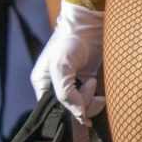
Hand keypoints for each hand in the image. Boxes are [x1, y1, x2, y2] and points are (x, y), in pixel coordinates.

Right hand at [30, 0, 103, 120]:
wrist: (89, 24)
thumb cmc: (69, 40)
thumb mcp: (61, 66)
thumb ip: (65, 93)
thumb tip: (79, 116)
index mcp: (42, 84)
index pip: (51, 111)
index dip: (66, 113)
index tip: (81, 108)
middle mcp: (55, 88)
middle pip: (68, 112)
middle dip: (81, 105)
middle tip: (89, 84)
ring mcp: (72, 87)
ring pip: (81, 108)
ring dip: (91, 101)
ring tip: (93, 81)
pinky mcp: (85, 84)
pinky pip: (90, 102)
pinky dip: (96, 101)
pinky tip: (98, 90)